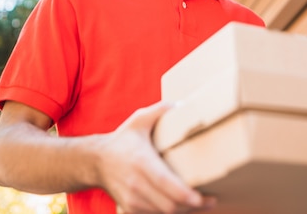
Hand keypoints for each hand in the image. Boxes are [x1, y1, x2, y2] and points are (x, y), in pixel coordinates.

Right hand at [95, 101, 215, 213]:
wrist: (95, 161)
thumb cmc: (122, 140)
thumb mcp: (139, 120)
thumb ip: (160, 110)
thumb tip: (184, 104)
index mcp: (142, 162)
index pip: (166, 184)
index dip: (186, 195)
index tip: (202, 197)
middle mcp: (136, 183)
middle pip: (169, 204)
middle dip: (193, 206)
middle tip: (211, 200)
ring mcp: (132, 199)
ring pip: (164, 213)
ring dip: (184, 210)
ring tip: (201, 203)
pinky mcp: (131, 208)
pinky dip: (171, 212)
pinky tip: (184, 205)